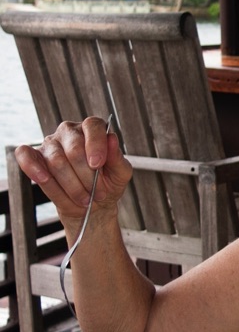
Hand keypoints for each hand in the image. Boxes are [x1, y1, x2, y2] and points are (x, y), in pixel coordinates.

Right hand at [14, 117, 131, 226]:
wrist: (92, 205)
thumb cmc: (108, 185)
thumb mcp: (120, 174)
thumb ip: (118, 158)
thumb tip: (112, 139)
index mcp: (93, 130)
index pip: (93, 126)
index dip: (96, 146)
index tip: (97, 166)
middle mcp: (70, 131)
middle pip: (74, 148)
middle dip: (87, 176)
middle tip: (97, 194)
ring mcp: (51, 143)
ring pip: (56, 161)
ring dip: (72, 186)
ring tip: (84, 199)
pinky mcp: (34, 156)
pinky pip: (26, 156)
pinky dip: (33, 168)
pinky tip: (43, 179)